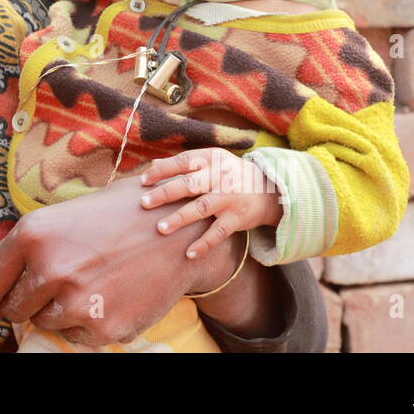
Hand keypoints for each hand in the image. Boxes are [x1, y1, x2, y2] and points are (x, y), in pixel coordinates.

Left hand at [0, 174, 244, 345]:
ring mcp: (77, 301)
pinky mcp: (103, 326)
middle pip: (14, 309)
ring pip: (46, 324)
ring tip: (88, 283)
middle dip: (24, 306)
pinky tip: (107, 295)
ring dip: (58, 311)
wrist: (174, 227)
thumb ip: (15, 249)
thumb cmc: (112, 217)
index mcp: (33, 235)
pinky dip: (87, 323)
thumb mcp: (58, 218)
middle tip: (51, 289)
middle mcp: (50, 268)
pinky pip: (77, 336)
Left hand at [138, 148, 283, 260]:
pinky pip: (219, 232)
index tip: (143, 181)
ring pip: (202, 208)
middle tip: (143, 203)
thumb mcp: (211, 161)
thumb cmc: (229, 174)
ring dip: (180, 218)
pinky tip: (189, 254)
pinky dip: (204, 244)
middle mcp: (221, 177)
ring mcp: (230, 198)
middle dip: (165, 193)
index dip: (162, 171)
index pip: (183, 161)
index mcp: (212, 159)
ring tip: (161, 229)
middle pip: (190, 184)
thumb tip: (152, 164)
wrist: (270, 191)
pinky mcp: (237, 218)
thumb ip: (184, 163)